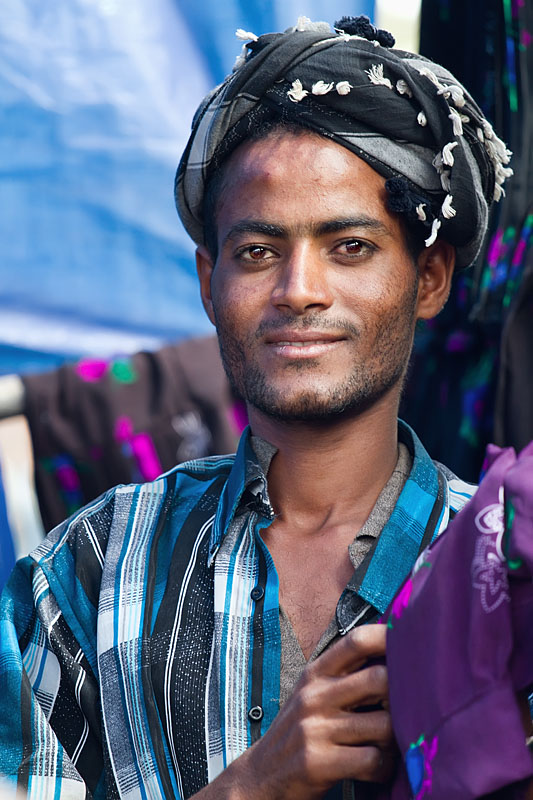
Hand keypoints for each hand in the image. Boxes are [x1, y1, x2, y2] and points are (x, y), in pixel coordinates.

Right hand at [226, 624, 394, 799]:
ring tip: (388, 746)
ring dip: (395, 740)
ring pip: (383, 725)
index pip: (356, 641)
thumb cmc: (299, 732)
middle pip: (379, 680)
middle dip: (402, 697)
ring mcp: (315, 728)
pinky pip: (372, 760)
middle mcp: (314, 695)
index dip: (388, 637)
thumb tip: (393, 659)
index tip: (412, 643)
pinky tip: (375, 768)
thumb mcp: (313, 694)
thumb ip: (344, 676)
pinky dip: (383, 768)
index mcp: (316, 673)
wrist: (261, 776)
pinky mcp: (318, 762)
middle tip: (405, 712)